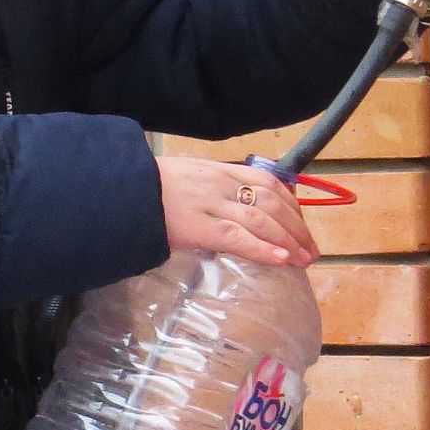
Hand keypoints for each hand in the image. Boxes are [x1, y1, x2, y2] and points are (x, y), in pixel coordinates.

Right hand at [158, 156, 317, 267]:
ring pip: (262, 220)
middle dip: (297, 228)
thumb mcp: (186, 175)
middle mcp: (220, 184)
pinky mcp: (199, 227)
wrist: (119, 189)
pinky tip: (281, 259)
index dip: (292, 205)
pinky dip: (263, 249)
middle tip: (310, 251)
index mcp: (219, 170)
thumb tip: (235, 209)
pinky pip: (238, 238)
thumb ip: (212, 187)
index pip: (268, 183)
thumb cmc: (147, 186)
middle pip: (272, 203)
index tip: (301, 225)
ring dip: (288, 241)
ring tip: (303, 260)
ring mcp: (211, 205)